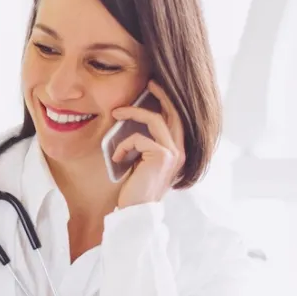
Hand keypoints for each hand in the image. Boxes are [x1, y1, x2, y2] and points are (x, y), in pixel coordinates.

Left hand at [111, 80, 185, 208]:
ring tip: (115, 114)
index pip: (176, 119)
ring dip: (132, 113)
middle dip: (161, 94)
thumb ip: (146, 145)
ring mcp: (173, 153)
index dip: (167, 101)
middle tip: (148, 82)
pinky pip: (139, 137)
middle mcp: (180, 151)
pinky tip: (117, 158)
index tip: (153, 88)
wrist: (136, 213)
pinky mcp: (162, 156)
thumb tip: (135, 123)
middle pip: (174, 112)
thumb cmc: (136, 191)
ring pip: (155, 119)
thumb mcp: (142, 163)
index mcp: (177, 152)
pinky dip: (123, 145)